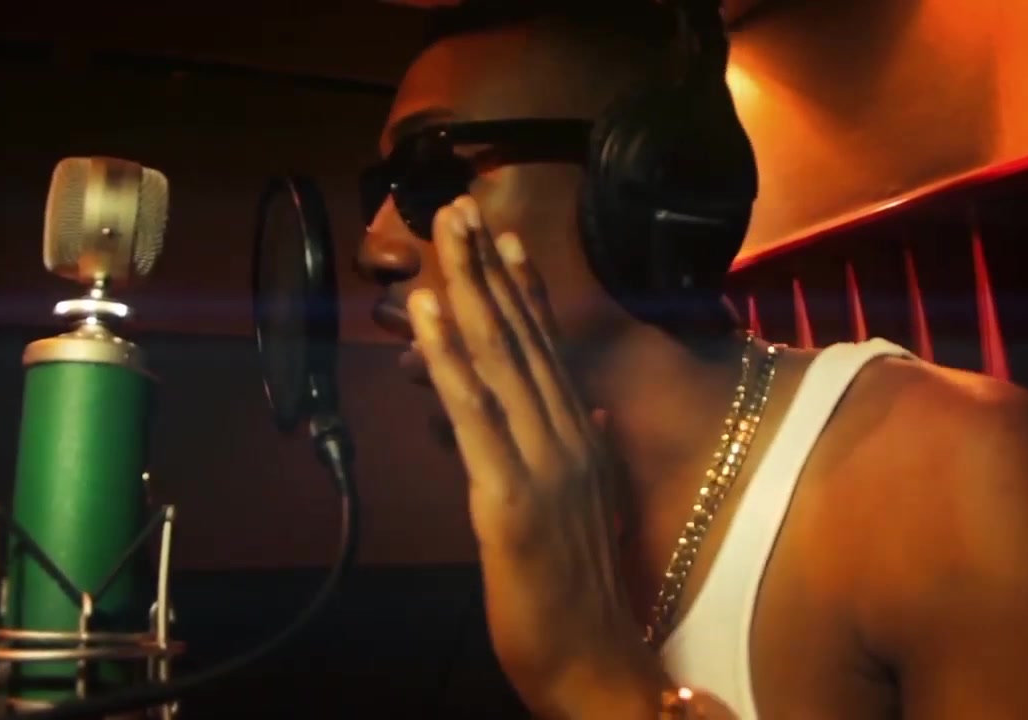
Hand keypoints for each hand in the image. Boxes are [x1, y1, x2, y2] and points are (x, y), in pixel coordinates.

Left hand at [406, 196, 664, 718]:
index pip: (549, 348)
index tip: (502, 234)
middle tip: (459, 204)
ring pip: (501, 360)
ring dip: (469, 289)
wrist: (598, 666)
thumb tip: (581, 405)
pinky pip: (474, 414)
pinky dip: (449, 358)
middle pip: (522, 336)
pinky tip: (429, 312)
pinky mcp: (509, 498)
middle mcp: (568, 436)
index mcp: (581, 438)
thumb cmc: (583, 593)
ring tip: (444, 232)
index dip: (523, 286)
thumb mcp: (586, 508)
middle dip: (487, 266)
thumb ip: (579, 449)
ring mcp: (543, 464)